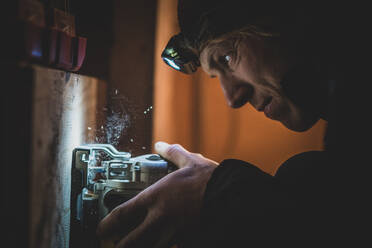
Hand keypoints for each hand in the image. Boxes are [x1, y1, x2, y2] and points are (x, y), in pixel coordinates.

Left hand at [96, 141, 217, 247]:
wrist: (233, 196)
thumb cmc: (210, 180)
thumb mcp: (190, 162)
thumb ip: (172, 153)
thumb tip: (162, 144)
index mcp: (155, 197)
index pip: (121, 216)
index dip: (106, 226)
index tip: (101, 230)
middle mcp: (160, 219)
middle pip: (129, 243)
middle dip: (119, 246)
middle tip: (116, 243)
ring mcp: (173, 233)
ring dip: (140, 247)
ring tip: (137, 242)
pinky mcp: (185, 240)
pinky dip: (161, 246)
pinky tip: (161, 241)